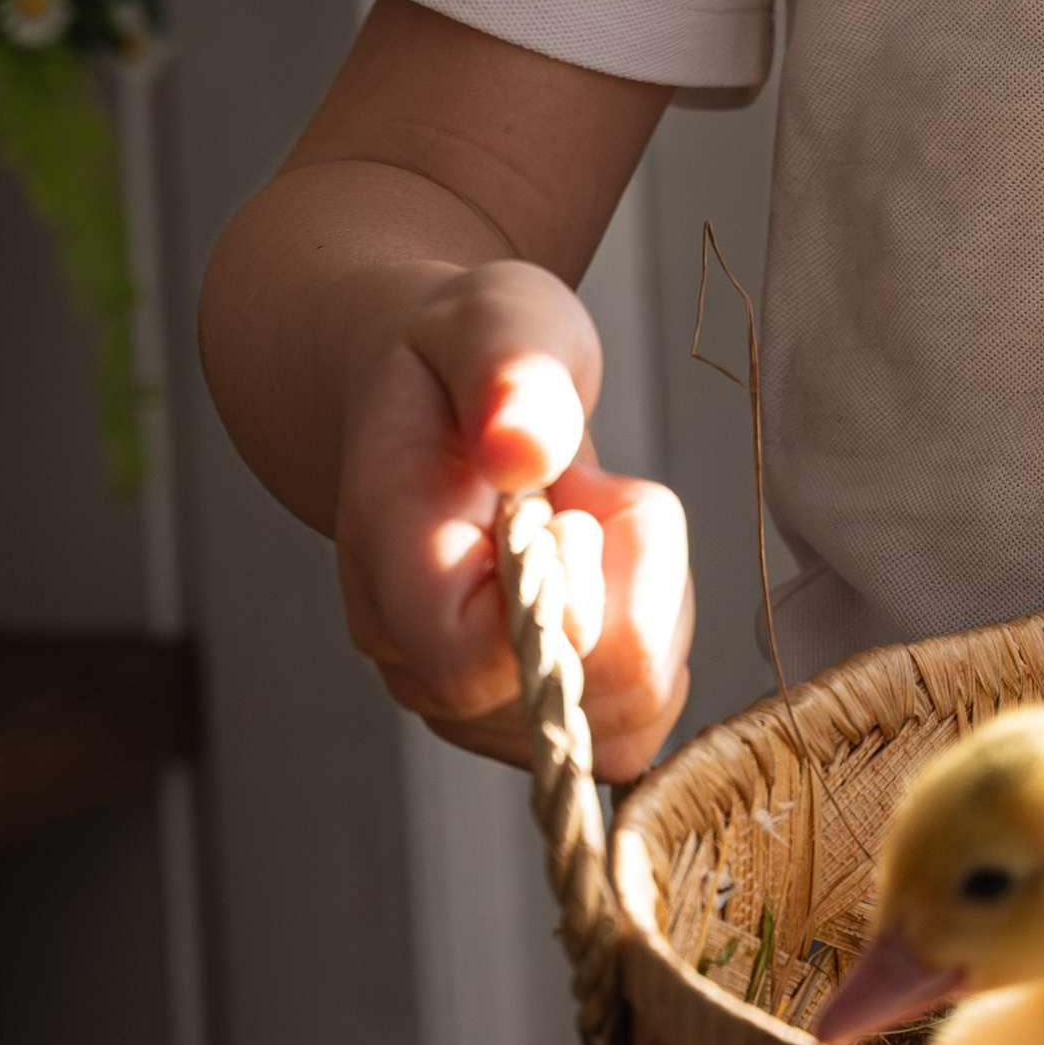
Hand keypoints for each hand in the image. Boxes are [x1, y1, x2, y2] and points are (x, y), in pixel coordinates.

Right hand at [333, 257, 693, 779]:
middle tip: (585, 493)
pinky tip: (608, 571)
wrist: (442, 398)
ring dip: (647, 609)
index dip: (566, 600)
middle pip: (575, 705)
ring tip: (587, 520)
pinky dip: (653, 642)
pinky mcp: (528, 722)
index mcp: (389, 561)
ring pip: (622, 719)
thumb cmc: (469, 356)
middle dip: (629, 588)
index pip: (476, 662)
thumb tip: (524, 448)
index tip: (576, 505)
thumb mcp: (500, 320)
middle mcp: (414, 658)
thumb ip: (513, 375)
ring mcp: (468, 706)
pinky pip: (638, 724)